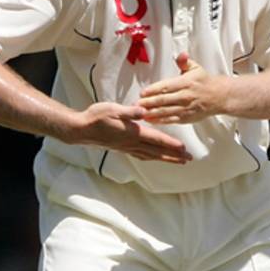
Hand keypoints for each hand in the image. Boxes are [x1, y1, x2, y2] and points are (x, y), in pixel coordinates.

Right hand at [73, 102, 190, 162]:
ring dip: (166, 159)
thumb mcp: (113, 109)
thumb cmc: (96, 117)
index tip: (184, 149)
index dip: (171, 145)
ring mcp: (127, 148)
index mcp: (133, 133)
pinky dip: (152, 158)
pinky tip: (155, 158)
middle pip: (157, 151)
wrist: (81, 129)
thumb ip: (129, 111)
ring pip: (151, 156)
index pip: (156, 139)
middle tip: (188, 159)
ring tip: (178, 161)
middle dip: (174, 155)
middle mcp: (132, 143)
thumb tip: (144, 111)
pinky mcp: (122, 149)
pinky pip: (142, 156)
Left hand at [137, 53, 228, 123]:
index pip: (166, 87)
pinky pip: (170, 120)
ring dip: (151, 113)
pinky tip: (150, 120)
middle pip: (163, 100)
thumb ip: (184, 62)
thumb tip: (181, 54)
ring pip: (165, 112)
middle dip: (148, 103)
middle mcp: (185, 96)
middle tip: (135, 104)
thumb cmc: (204, 82)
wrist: (219, 97)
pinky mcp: (186, 118)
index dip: (153, 90)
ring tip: (139, 112)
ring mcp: (185, 108)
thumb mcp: (195, 68)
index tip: (142, 92)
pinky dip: (159, 121)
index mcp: (185, 83)